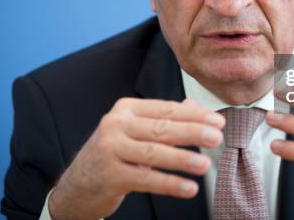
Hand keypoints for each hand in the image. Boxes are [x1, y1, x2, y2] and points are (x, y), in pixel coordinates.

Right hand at [48, 98, 224, 219]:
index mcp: (125, 110)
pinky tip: (188, 188)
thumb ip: (163, 119)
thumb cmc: (112, 155)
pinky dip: (170, 184)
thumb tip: (195, 107)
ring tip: (205, 165)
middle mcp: (115, 125)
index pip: (166, 109)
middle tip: (217, 137)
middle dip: (193, 132)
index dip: (194, 115)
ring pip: (154, 153)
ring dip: (183, 159)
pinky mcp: (110, 176)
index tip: (217, 121)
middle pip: (161, 128)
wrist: (76, 185)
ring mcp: (110, 150)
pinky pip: (146, 179)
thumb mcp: (135, 132)